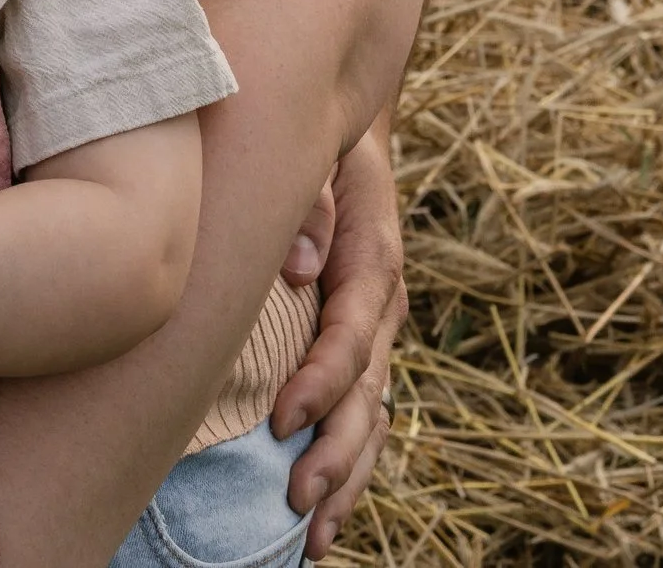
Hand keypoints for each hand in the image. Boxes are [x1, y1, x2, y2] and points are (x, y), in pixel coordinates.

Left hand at [272, 130, 406, 556]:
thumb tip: (304, 267)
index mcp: (373, 259)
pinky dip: (348, 467)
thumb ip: (313, 198)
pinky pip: (362, 416)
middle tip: (297, 501)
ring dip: (346, 479)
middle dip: (336, 453)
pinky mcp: (360, 348)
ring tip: (314, 537)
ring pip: (372, 418)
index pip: (351, 334)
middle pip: (368, 393)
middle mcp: (380, 305)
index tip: (282, 418)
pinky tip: (323, 517)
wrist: (342, 135)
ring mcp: (375, 332)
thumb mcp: (318, 150)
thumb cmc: (316, 143)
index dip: (321, 380)